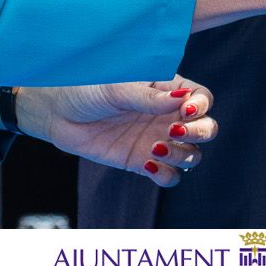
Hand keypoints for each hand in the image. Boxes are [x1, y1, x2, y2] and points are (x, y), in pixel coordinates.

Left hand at [15, 79, 216, 187]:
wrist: (59, 113)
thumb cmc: (88, 88)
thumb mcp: (118, 88)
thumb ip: (150, 96)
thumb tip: (183, 99)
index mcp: (167, 89)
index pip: (202, 97)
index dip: (202, 105)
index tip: (185, 109)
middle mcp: (167, 116)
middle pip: (206, 128)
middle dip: (200, 132)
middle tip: (175, 131)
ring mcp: (157, 140)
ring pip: (192, 155)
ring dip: (183, 155)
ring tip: (155, 148)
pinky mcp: (142, 162)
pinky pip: (170, 176)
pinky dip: (167, 175)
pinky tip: (148, 164)